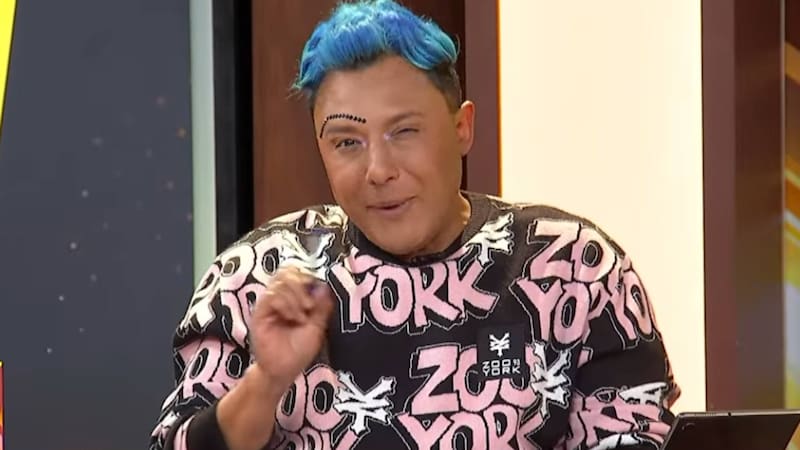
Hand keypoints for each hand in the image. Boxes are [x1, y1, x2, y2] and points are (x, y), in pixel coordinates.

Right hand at [249, 267, 334, 394]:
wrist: (282, 371)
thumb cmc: (298, 351)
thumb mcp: (317, 327)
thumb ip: (321, 306)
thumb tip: (325, 286)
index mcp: (294, 298)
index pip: (298, 273)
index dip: (309, 277)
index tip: (319, 292)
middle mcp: (280, 297)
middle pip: (288, 272)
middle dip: (302, 284)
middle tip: (310, 305)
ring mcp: (269, 304)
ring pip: (280, 281)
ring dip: (295, 297)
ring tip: (302, 316)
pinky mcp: (260, 312)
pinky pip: (271, 295)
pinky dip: (285, 304)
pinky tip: (292, 318)